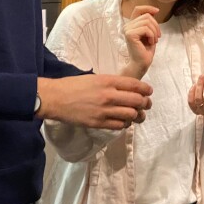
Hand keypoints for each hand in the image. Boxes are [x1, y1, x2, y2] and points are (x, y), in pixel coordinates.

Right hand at [37, 74, 152, 129]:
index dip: (146, 89)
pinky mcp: (98, 123)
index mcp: (108, 81)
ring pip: (131, 114)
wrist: (54, 98)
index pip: (135, 85)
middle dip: (146, 103)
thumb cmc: (73, 85)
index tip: (149, 92)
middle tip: (147, 104)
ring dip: (138, 115)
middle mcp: (109, 95)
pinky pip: (119, 125)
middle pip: (137, 101)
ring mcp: (104, 111)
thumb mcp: (95, 78)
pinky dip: (125, 124)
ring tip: (139, 115)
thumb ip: (112, 83)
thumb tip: (128, 88)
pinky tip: (125, 121)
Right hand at [122, 5, 160, 78]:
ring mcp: (127, 30)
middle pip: (146, 16)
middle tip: (158, 37)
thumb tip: (154, 10)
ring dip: (154, 31)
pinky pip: (146, 29)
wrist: (142, 63)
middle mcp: (127, 26)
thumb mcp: (150, 32)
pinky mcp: (130, 35)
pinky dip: (152, 35)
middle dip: (156, 25)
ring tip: (154, 40)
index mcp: (131, 24)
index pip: (138, 9)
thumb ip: (149, 22)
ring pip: (147, 22)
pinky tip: (151, 42)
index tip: (157, 11)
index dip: (148, 7)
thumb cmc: (146, 50)